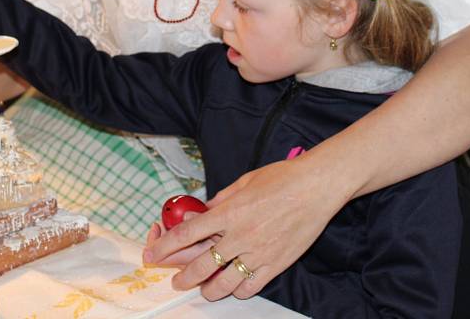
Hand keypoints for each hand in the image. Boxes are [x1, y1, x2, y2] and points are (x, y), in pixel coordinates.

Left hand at [143, 156, 348, 300]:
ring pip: (223, 283)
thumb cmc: (281, 178)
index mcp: (228, 212)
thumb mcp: (244, 182)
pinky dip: (238, 290)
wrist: (316, 187)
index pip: (186, 234)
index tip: (152, 254)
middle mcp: (239, 235)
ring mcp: (257, 253)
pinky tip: (234, 286)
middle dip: (183, 276)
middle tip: (177, 280)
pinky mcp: (276, 264)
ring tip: (204, 289)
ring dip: (208, 289)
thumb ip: (220, 200)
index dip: (165, 247)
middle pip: (200, 265)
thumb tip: (203, 212)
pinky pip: (250, 287)